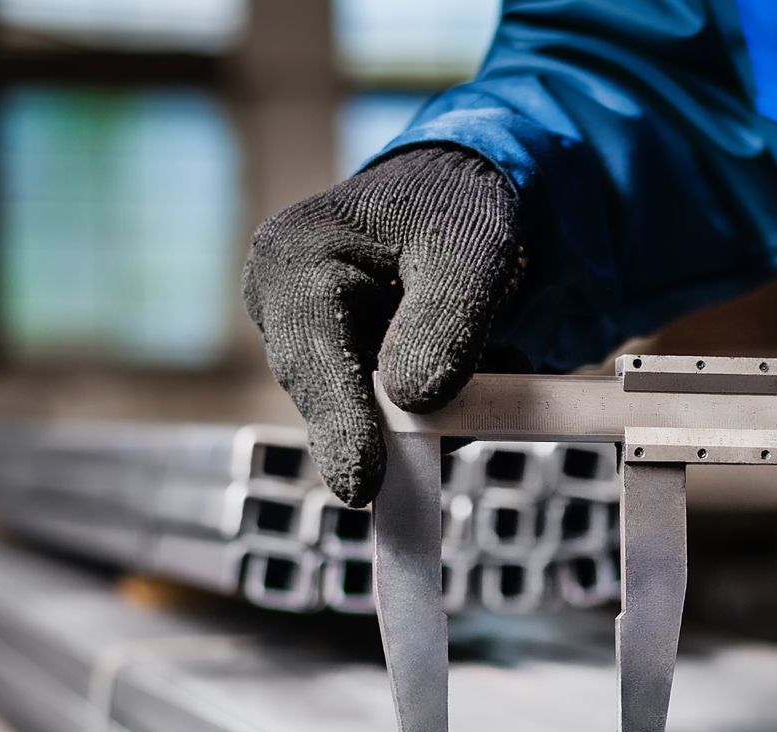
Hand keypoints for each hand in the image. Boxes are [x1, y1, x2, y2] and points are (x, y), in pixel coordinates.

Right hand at [242, 145, 524, 505]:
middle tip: (447, 441)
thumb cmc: (461, 210)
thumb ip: (446, 320)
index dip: (340, 424)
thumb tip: (413, 402)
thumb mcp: (473, 249)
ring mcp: (307, 345)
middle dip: (393, 421)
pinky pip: (385, 416)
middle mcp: (281, 307)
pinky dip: (435, 406)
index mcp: (291, 260)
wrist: (463, 200)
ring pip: (365, 416)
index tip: (362, 485)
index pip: (309, 357)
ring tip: (495, 349)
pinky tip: (473, 363)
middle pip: (329, 397)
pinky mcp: (341, 373)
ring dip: (431, 407)